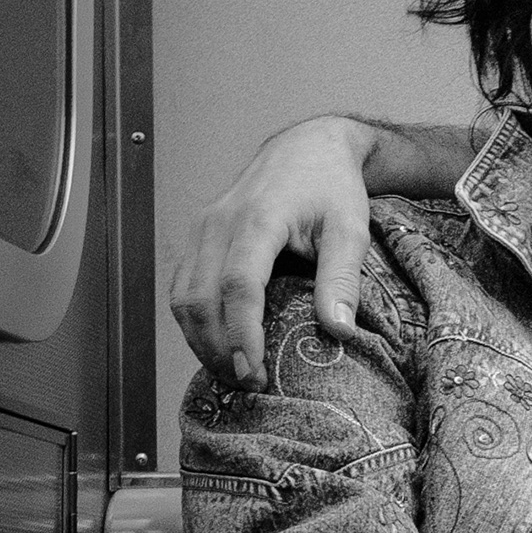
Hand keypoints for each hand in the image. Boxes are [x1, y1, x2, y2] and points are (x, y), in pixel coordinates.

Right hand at [167, 117, 384, 383]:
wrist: (308, 148)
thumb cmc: (331, 188)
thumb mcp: (350, 229)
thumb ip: (342, 279)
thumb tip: (338, 331)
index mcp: (258, 218)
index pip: (238, 285)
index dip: (241, 334)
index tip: (255, 372)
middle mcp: (220, 222)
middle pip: (200, 298)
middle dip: (218, 349)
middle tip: (249, 384)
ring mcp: (202, 229)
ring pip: (182, 297)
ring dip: (201, 341)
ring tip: (234, 373)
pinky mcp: (197, 237)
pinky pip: (182, 287)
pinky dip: (194, 322)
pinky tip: (218, 346)